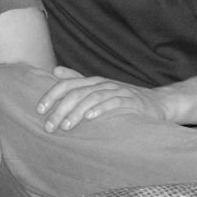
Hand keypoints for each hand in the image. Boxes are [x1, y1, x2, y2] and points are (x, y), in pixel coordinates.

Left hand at [36, 66, 155, 130]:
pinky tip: (90, 117)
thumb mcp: (98, 89)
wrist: (157, 103)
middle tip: (49, 127)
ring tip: (66, 126)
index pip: (67, 84)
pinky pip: (114, 103)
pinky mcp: (131, 102)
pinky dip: (101, 109)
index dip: (52, 95)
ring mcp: (117, 91)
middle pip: (76, 93)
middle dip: (60, 110)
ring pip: (92, 98)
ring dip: (77, 112)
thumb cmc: (122, 99)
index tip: (39, 110)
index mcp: (93, 81)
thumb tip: (55, 70)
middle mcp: (103, 84)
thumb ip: (78, 80)